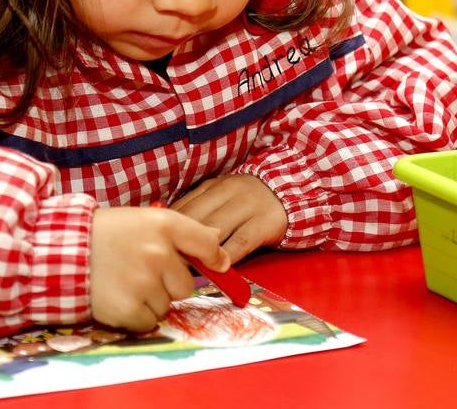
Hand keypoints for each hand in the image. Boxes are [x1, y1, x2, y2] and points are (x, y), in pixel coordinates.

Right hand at [89, 205, 228, 331]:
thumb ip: (178, 232)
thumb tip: (217, 243)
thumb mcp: (142, 220)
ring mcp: (144, 282)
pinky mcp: (128, 308)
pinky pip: (148, 322)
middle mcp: (158, 253)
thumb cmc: (103, 233)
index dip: (214, 258)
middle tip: (140, 271)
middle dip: (167, 283)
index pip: (206, 244)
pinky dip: (134, 316)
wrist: (60, 249)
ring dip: (149, 300)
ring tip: (123, 282)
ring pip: (166, 305)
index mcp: (164, 225)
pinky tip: (117, 297)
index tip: (217, 265)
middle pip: (185, 284)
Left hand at [169, 173, 287, 262]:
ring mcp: (248, 206)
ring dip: (199, 253)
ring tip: (187, 271)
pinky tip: (217, 270)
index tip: (159, 248)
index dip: (168, 230)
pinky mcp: (265, 222)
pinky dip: (226, 258)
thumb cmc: (253, 200)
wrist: (297, 188)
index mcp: (215, 186)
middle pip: (195, 219)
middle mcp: (229, 191)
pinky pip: (240, 243)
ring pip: (215, 231)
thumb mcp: (226, 196)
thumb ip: (202, 210)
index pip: (183, 207)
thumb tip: (170, 233)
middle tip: (168, 264)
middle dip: (179, 243)